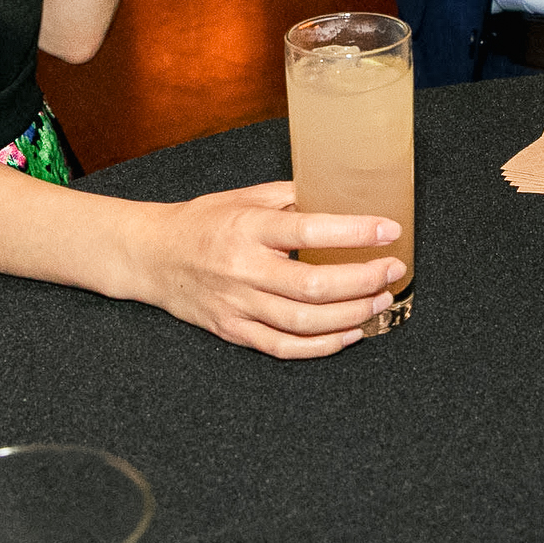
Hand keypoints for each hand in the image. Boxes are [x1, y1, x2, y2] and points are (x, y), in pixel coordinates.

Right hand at [128, 182, 405, 358]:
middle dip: (362, 280)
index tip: (389, 230)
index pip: (310, 230)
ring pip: (303, 322)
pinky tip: (350, 333)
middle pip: (313, 285)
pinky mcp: (233, 331)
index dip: (355, 233)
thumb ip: (291, 197)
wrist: (151, 256)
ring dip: (351, 315)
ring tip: (380, 301)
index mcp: (248, 227)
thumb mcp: (244, 197)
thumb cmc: (201, 222)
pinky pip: (284, 347)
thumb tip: (340, 195)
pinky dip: (322, 345)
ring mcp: (237, 305)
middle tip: (392, 270)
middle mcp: (243, 269)